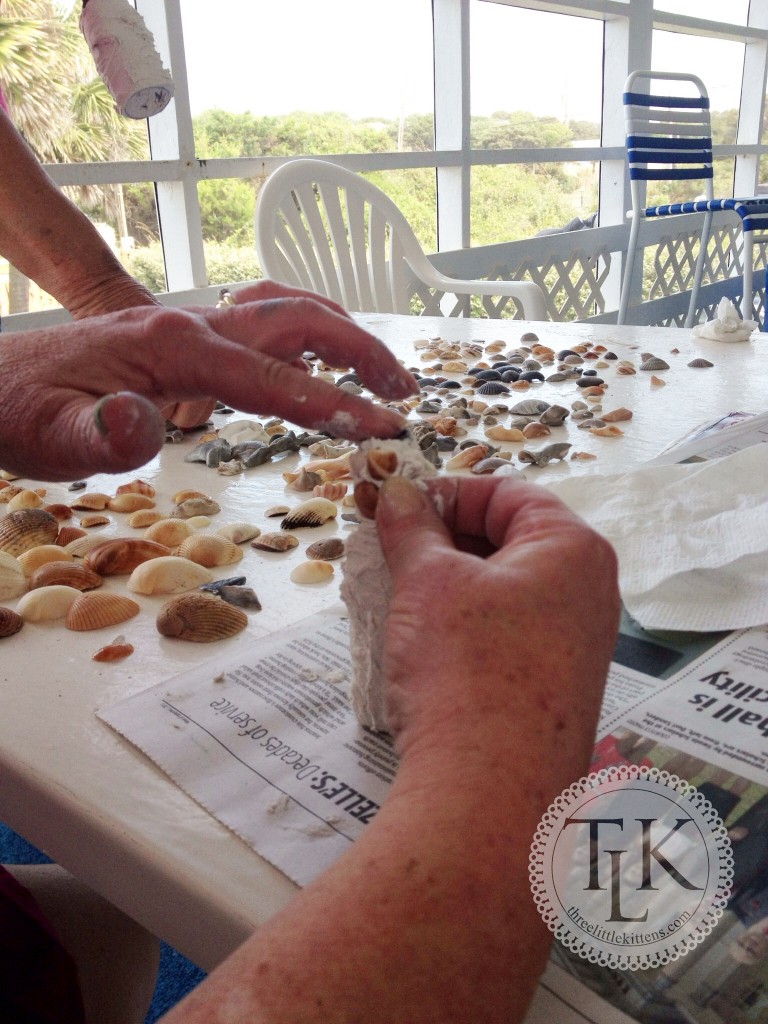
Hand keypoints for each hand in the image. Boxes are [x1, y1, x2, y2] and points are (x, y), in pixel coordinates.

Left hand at [0, 298, 414, 480]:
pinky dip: (306, 338)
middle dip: (360, 351)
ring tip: (381, 373)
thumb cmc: (20, 411)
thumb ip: (97, 435)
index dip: (333, 402)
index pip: (272, 377)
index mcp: (172, 347)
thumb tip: (141, 426)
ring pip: (285, 309)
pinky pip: (260, 325)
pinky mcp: (185, 337)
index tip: (382, 426)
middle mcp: (191, 324)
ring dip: (342, 333)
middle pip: (298, 318)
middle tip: (404, 392)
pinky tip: (317, 366)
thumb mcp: (48, 438)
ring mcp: (191, 324)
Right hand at [162, 477, 618, 1023]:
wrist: (487, 795)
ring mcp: (576, 647)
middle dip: (443, 543)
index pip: (506, 492)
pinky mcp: (554, 691)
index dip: (445, 493)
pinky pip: (507, 637)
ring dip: (448, 588)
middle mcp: (589, 594)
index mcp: (573, 550)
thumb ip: (412, 526)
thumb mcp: (428, 582)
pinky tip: (423, 648)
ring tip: (396, 599)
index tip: (395, 507)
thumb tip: (398, 491)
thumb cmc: (465, 669)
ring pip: (503, 593)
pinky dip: (465, 630)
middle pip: (508, 542)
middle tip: (387, 553)